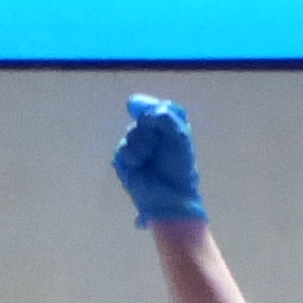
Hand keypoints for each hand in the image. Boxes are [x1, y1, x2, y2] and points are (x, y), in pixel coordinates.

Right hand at [114, 94, 204, 226]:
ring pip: (132, 132)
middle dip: (150, 129)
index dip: (153, 107)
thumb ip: (164, 116)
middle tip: (158, 145)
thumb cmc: (180, 168)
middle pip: (143, 116)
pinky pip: (123, 148)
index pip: (160, 107)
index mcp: (169, 127)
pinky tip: (139, 164)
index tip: (150, 112)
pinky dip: (132, 155)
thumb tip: (136, 105)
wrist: (170, 197)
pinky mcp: (125, 161)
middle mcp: (152, 134)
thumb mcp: (180, 137)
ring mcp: (137, 146)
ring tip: (149, 158)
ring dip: (141, 143)